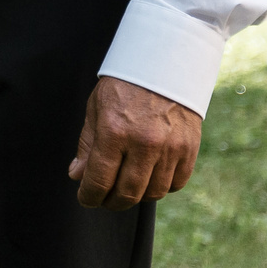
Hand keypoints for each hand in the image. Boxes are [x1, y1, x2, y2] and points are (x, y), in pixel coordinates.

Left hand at [69, 76, 200, 209]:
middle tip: (104, 200)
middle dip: (111, 202)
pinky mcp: (189, 149)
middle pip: (127, 193)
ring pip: (153, 193)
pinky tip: (150, 179)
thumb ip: (87, 145)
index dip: (89, 196)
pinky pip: (176, 183)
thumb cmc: (124, 86)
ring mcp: (170, 148)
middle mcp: (144, 143)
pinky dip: (161, 188)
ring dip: (137, 197)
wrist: (164, 65)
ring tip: (126, 189)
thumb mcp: (96, 109)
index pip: (99, 179)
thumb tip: (77, 176)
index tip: (86, 199)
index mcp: (115, 132)